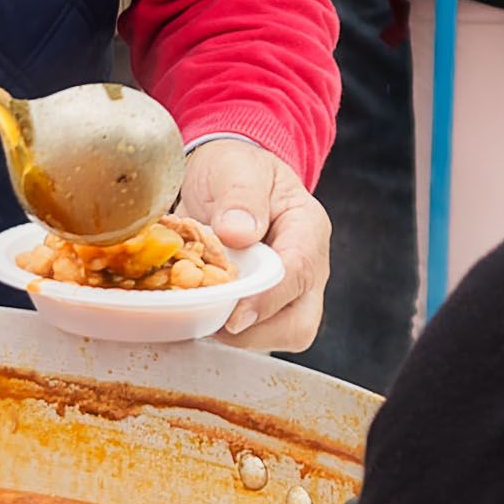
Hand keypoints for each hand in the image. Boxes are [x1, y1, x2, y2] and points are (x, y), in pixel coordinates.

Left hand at [179, 139, 326, 350]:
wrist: (227, 178)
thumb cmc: (235, 169)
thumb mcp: (236, 167)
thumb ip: (240, 195)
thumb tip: (237, 233)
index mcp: (307, 228)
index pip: (298, 272)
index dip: (266, 299)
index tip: (233, 315)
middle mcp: (308, 268)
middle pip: (299, 323)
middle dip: (255, 332)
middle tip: (209, 320)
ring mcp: (289, 293)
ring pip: (276, 336)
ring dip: (235, 335)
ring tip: (198, 313)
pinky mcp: (264, 307)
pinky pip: (252, 333)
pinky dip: (222, 330)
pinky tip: (195, 313)